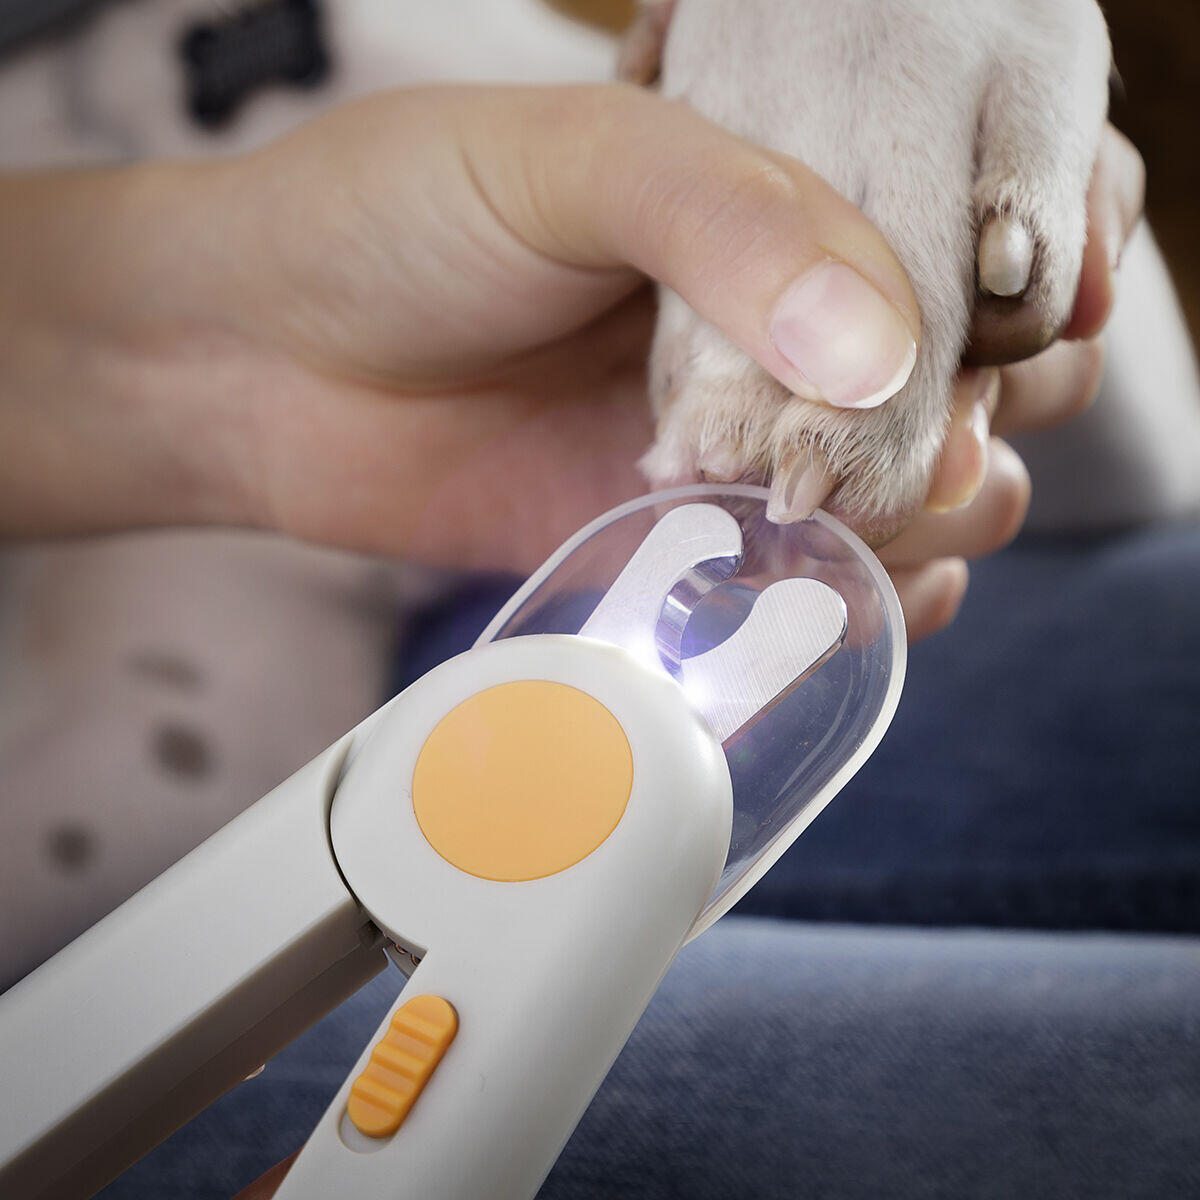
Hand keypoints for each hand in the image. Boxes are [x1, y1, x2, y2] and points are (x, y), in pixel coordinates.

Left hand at [0, 90, 1141, 641]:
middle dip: (990, 407)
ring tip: (852, 513)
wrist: (262, 359)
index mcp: (784, 191)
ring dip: (938, 515)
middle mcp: (788, 319)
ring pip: (932, 490)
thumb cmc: (394, 216)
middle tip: (912, 431)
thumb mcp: (569, 158)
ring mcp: (750, 437)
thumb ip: (733, 222)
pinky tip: (854, 591)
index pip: (979, 222)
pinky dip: (876, 599)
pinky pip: (834, 584)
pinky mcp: (694, 537)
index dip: (1033, 269)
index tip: (1018, 315)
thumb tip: (886, 346)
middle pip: (988, 370)